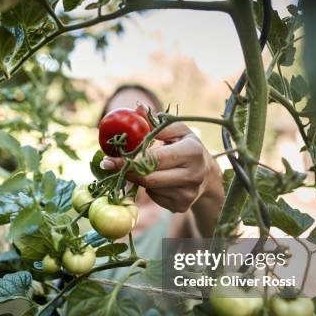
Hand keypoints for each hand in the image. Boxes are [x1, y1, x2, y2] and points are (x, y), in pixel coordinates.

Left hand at [100, 117, 222, 212]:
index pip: (153, 159)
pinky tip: (157, 179)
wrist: (207, 174)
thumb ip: (156, 122)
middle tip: (109, 165)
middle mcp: (193, 175)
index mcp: (192, 152)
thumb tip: (136, 109)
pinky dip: (149, 188)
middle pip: (148, 178)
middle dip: (127, 171)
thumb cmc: (186, 145)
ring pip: (150, 188)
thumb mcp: (176, 129)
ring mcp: (188, 194)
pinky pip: (155, 198)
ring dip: (139, 178)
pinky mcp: (182, 206)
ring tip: (142, 167)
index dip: (129, 160)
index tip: (108, 160)